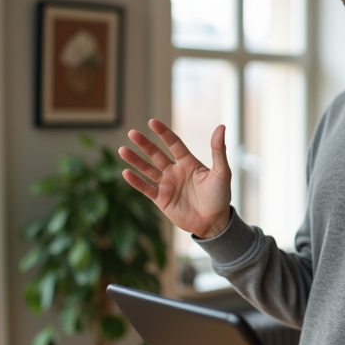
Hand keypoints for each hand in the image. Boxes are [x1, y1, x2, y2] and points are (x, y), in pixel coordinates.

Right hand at [119, 118, 231, 238]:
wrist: (214, 222)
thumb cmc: (220, 196)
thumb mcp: (222, 172)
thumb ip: (218, 150)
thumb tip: (221, 127)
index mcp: (189, 163)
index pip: (174, 144)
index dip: (163, 133)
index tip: (152, 122)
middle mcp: (175, 171)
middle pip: (156, 154)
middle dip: (144, 144)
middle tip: (132, 133)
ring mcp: (167, 185)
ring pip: (147, 170)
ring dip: (135, 160)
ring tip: (123, 150)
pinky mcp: (161, 199)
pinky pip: (146, 188)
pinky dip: (136, 181)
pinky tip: (126, 172)